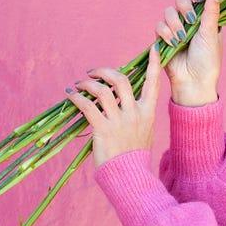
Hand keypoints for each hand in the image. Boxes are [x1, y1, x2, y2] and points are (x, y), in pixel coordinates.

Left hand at [66, 45, 160, 167]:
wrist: (130, 176)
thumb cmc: (134, 156)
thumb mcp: (143, 131)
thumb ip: (136, 115)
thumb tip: (124, 101)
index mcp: (148, 112)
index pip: (153, 83)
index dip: (154, 64)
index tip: (154, 49)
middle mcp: (134, 113)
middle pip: (120, 80)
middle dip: (104, 71)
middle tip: (93, 72)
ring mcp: (119, 121)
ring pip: (102, 91)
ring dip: (87, 84)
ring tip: (79, 85)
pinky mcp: (103, 129)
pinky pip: (87, 106)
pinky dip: (77, 98)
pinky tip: (71, 96)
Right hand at [155, 0, 222, 105]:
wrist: (193, 81)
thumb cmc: (208, 60)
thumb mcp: (211, 34)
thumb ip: (211, 11)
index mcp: (205, 18)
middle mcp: (189, 21)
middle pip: (181, 0)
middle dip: (184, 8)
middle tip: (192, 21)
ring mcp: (176, 28)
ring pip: (168, 12)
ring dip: (175, 24)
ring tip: (182, 39)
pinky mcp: (163, 38)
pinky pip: (159, 26)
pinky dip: (165, 33)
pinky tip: (174, 43)